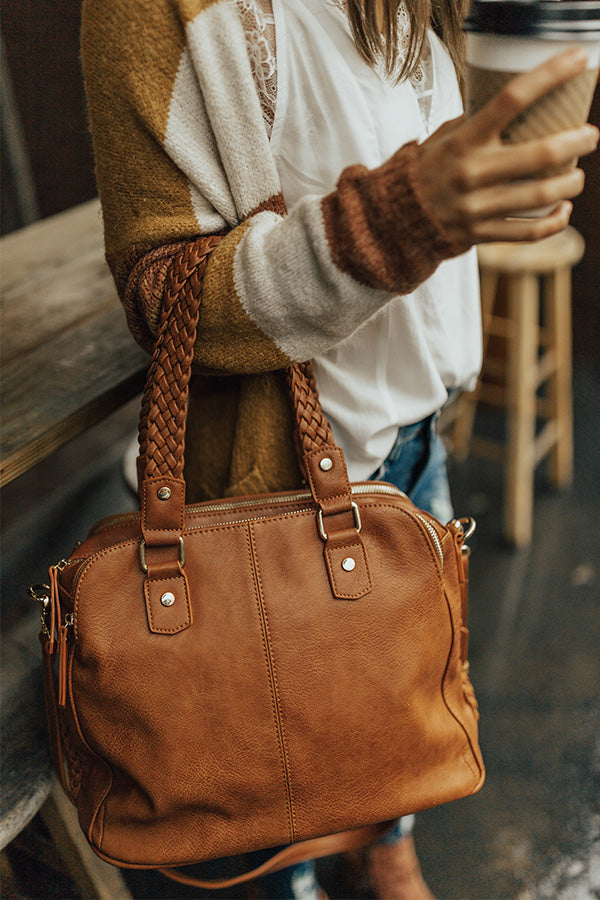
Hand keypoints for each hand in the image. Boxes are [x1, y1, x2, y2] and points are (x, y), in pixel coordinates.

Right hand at [414, 49, 598, 248]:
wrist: (396, 220)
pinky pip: (529, 232)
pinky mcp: (481, 234)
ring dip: (570, 184)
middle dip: (577, 142)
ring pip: (541, 196)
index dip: (550, 75)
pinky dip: (554, 222)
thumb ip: (477, 122)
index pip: (511, 99)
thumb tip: (518, 101)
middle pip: (539, 155)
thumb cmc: (426, 171)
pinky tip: (564, 210)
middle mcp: (471, 173)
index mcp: (463, 141)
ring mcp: (477, 207)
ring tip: (577, 177)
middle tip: (590, 135)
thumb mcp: (444, 137)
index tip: (579, 60)